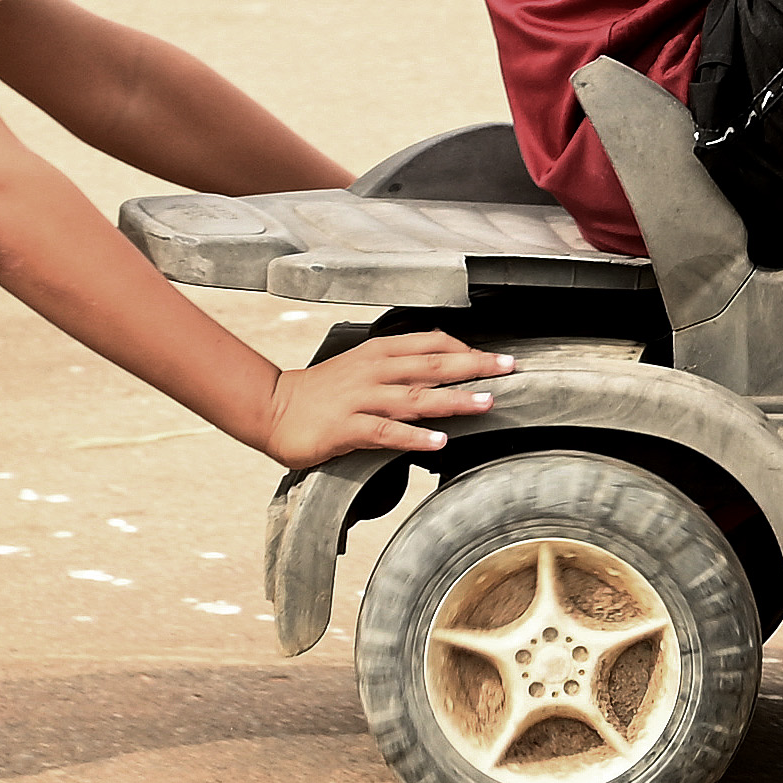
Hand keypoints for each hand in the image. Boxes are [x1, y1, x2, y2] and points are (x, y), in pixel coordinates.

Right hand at [261, 330, 514, 469]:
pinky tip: (439, 441)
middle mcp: (373, 370)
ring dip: (453, 398)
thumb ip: (397, 367)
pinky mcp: (347, 427)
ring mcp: (360, 398)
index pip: (430, 342)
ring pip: (415, 396)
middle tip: (509, 368)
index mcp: (378, 352)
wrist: (273, 408)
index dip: (465, 347)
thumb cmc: (321, 391)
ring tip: (486, 403)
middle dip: (473, 365)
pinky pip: (387, 432)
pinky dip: (415, 436)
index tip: (496, 356)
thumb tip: (439, 368)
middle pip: (432, 364)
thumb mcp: (360, 367)